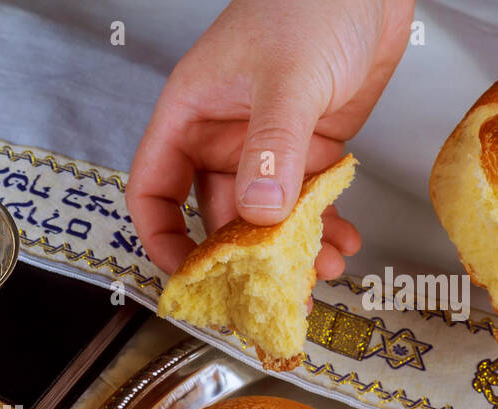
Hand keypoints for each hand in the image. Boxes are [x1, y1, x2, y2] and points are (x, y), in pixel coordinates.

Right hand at [127, 0, 414, 278]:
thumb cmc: (309, 3)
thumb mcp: (286, 78)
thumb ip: (271, 147)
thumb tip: (258, 213)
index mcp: (190, 117)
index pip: (154, 190)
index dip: (162, 237)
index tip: (187, 274)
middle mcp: (222, 138)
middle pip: (215, 216)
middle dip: (242, 258)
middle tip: (267, 292)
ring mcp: (266, 146)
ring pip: (266, 216)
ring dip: (291, 249)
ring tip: (319, 271)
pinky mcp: (309, 147)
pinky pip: (307, 200)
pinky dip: (324, 225)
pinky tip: (343, 242)